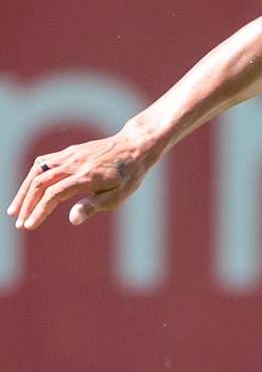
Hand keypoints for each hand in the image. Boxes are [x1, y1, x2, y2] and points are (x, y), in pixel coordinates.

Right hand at [8, 131, 155, 230]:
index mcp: (86, 177)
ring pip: (37, 171)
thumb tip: (72, 219)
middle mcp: (74, 164)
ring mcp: (70, 155)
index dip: (39, 211)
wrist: (135, 145)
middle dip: (26, 205)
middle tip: (19, 223)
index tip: (29, 226)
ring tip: (16, 209)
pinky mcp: (69, 152)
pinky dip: (32, 177)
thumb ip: (94, 206)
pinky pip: (43, 163)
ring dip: (24, 191)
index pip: (53, 195)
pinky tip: (29, 190)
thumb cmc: (129, 174)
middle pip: (39, 183)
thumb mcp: (118, 195)